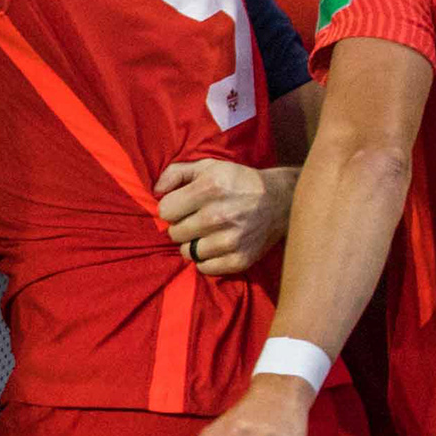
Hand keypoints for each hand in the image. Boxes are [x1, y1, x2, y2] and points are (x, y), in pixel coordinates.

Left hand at [156, 156, 293, 278]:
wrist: (280, 201)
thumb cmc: (237, 182)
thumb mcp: (208, 167)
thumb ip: (176, 173)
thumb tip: (155, 191)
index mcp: (210, 188)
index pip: (165, 211)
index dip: (172, 207)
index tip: (184, 205)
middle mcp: (219, 215)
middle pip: (174, 234)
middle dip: (182, 226)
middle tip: (198, 219)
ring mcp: (231, 240)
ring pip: (187, 253)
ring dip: (193, 244)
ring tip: (208, 233)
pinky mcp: (240, 260)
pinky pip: (204, 268)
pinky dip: (207, 259)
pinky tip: (217, 245)